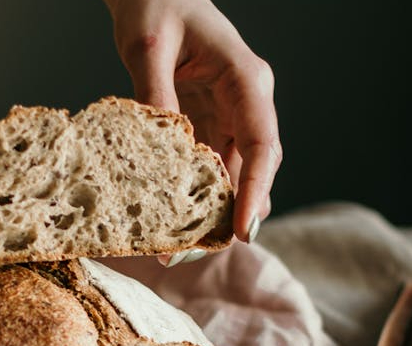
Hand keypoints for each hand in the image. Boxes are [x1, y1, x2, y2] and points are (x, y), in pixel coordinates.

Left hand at [106, 0, 281, 243]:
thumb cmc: (156, 5)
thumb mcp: (148, 46)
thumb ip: (156, 94)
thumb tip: (162, 148)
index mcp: (245, 79)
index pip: (263, 143)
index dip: (256, 191)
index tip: (243, 230)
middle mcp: (246, 103)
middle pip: (254, 169)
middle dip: (232, 215)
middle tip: (194, 253)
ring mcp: (230, 117)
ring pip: (234, 176)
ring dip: (213, 213)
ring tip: (179, 249)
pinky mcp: (209, 126)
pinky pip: (211, 170)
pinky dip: (196, 198)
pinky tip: (174, 223)